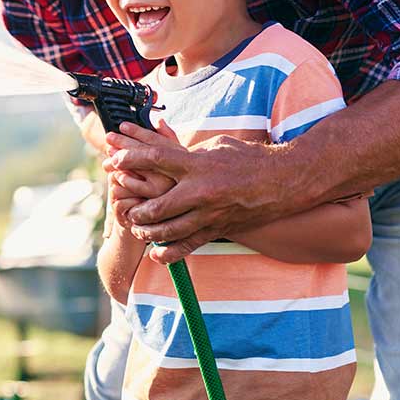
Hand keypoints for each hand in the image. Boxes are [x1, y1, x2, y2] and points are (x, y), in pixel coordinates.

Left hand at [105, 123, 296, 263]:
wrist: (286, 181)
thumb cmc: (248, 158)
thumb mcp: (215, 146)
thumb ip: (185, 152)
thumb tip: (159, 151)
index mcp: (199, 164)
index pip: (155, 160)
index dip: (130, 160)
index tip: (113, 161)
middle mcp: (202, 191)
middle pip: (157, 205)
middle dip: (135, 208)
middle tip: (124, 206)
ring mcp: (210, 214)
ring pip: (168, 230)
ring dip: (147, 231)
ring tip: (137, 227)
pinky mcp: (217, 229)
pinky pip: (188, 246)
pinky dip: (169, 253)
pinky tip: (156, 253)